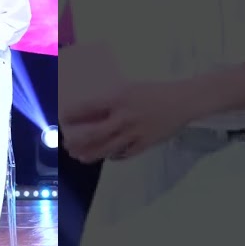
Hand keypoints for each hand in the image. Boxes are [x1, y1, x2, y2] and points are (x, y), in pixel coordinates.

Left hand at [60, 80, 196, 162]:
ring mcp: (135, 133)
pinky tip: (107, 156)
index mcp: (118, 98)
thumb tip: (89, 111)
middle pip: (94, 133)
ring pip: (106, 148)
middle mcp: (124, 117)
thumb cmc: (153, 91)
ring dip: (90, 154)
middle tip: (67, 144)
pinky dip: (113, 156)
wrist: (183, 101)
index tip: (61, 119)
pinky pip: (124, 154)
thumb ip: (110, 101)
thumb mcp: (128, 89)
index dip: (71, 115)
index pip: (88, 108)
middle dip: (77, 141)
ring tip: (79, 157)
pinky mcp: (145, 144)